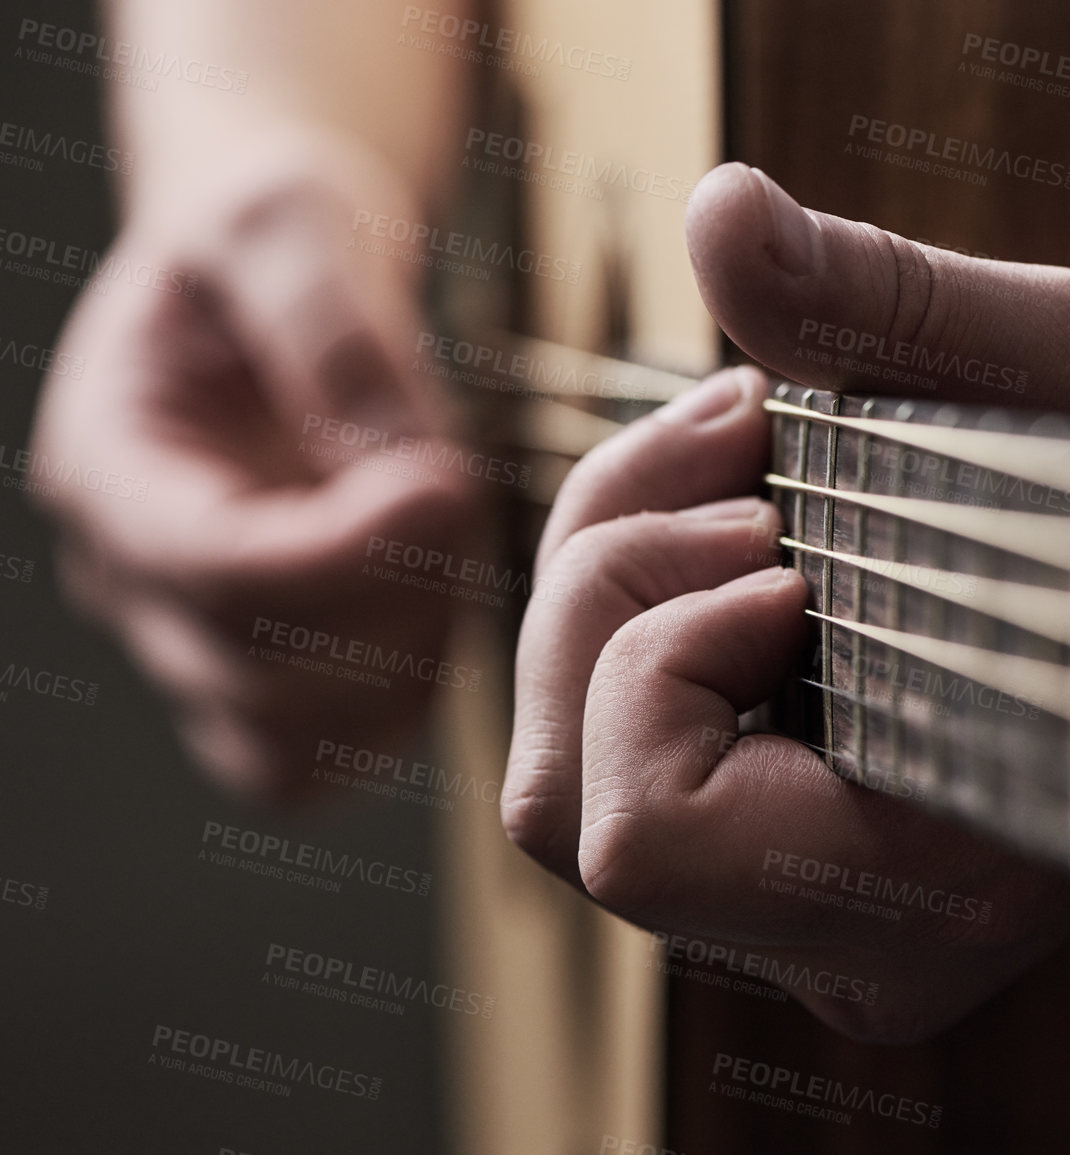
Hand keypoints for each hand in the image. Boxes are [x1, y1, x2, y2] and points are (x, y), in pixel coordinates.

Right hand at [29, 122, 474, 800]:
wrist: (273, 275)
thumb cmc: (268, 234)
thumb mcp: (290, 222)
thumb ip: (336, 331)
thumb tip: (412, 471)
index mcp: (110, 465)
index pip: (207, 567)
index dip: (339, 553)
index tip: (448, 486)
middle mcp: (133, 579)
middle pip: (255, 675)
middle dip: (392, 600)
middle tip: (461, 492)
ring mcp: (194, 640)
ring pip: (292, 745)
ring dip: (406, 664)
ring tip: (445, 540)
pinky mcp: (266, 676)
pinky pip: (323, 760)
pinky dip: (401, 707)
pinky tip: (440, 599)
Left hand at [503, 165, 1069, 1041]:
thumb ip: (894, 301)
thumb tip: (720, 212)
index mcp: (941, 896)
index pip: (648, 840)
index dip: (667, 662)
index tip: (789, 551)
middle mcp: (858, 954)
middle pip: (565, 808)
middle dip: (615, 599)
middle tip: (750, 481)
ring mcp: (806, 925)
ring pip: (564, 782)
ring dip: (613, 588)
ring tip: (750, 484)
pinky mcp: (777, 870)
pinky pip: (604, 754)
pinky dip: (629, 613)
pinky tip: (740, 526)